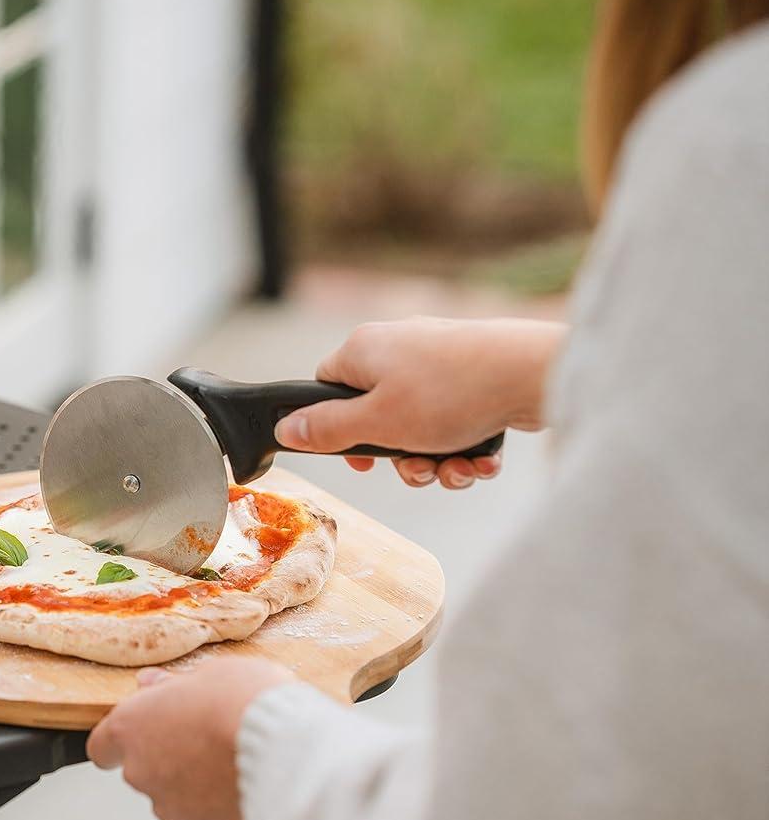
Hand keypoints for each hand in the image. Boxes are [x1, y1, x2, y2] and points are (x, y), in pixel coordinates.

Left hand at [86, 657, 295, 819]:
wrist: (289, 753)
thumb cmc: (249, 704)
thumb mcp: (211, 673)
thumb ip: (174, 686)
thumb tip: (152, 685)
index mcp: (133, 728)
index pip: (102, 745)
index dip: (121, 741)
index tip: (142, 734)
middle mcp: (143, 773)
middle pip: (144, 770)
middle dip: (170, 759)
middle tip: (209, 740)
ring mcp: (173, 810)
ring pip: (177, 799)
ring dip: (196, 787)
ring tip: (236, 764)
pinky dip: (222, 812)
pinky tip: (249, 791)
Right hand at [274, 317, 565, 488]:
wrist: (533, 373)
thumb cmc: (451, 392)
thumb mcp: (376, 423)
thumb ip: (327, 430)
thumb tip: (286, 429)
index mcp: (364, 349)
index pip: (326, 388)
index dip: (335, 429)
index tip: (358, 460)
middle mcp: (399, 348)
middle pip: (378, 416)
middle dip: (400, 457)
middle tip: (418, 471)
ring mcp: (440, 361)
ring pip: (421, 426)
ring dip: (436, 460)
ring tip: (456, 471)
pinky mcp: (476, 376)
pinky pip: (457, 421)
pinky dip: (466, 448)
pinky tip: (482, 461)